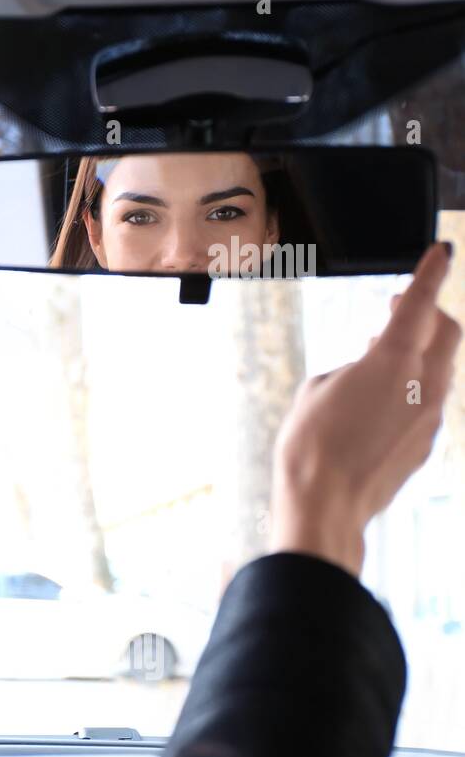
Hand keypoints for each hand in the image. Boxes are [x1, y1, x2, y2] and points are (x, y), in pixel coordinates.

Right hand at [269, 242, 460, 577]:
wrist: (326, 506)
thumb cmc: (310, 447)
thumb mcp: (315, 391)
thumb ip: (349, 371)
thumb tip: (367, 375)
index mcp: (393, 362)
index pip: (421, 304)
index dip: (431, 273)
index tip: (441, 251)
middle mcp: (423, 386)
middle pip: (446, 333)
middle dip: (428, 313)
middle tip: (399, 305)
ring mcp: (430, 418)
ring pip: (439, 369)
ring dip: (416, 354)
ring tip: (378, 358)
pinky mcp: (425, 444)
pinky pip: (427, 403)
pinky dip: (410, 390)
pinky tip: (376, 403)